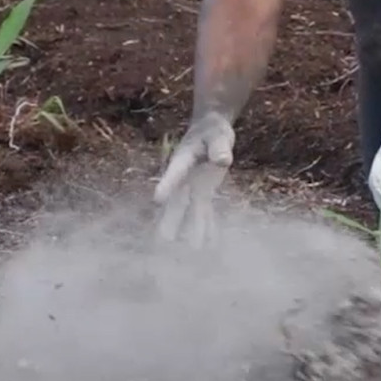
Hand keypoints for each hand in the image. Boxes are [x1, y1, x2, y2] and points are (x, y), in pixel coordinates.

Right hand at [154, 112, 234, 247]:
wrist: (210, 129)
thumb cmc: (212, 130)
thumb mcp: (218, 134)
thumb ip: (219, 147)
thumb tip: (223, 161)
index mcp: (183, 159)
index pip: (174, 173)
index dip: (166, 185)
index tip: (157, 199)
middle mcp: (184, 178)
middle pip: (176, 201)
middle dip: (171, 220)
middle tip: (164, 241)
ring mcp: (192, 187)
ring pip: (189, 211)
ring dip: (191, 229)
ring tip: (193, 251)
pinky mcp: (203, 192)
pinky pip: (204, 211)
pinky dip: (207, 226)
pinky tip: (210, 244)